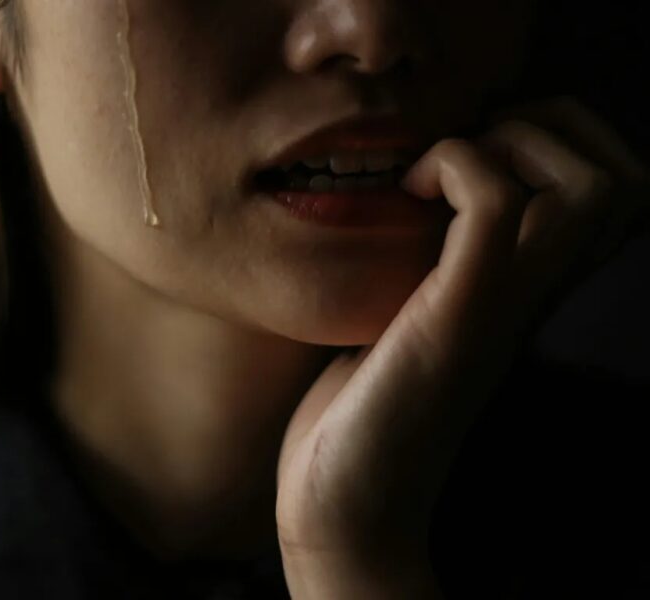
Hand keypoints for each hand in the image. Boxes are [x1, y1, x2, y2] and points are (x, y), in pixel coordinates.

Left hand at [274, 96, 649, 597]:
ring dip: (504, 143)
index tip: (472, 153)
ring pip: (586, 181)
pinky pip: (499, 204)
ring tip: (433, 175)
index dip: (557, 137)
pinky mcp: (459, 315)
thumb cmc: (362, 402)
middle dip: (543, 125)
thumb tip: (415, 191)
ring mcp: (505, 303)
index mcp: (532, 288)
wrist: (344, 495)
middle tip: (461, 156)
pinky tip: (409, 195)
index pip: (615, 184)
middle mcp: (539, 293)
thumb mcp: (404, 308)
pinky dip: (455, 166)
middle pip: (622, 172)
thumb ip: (432, 254)